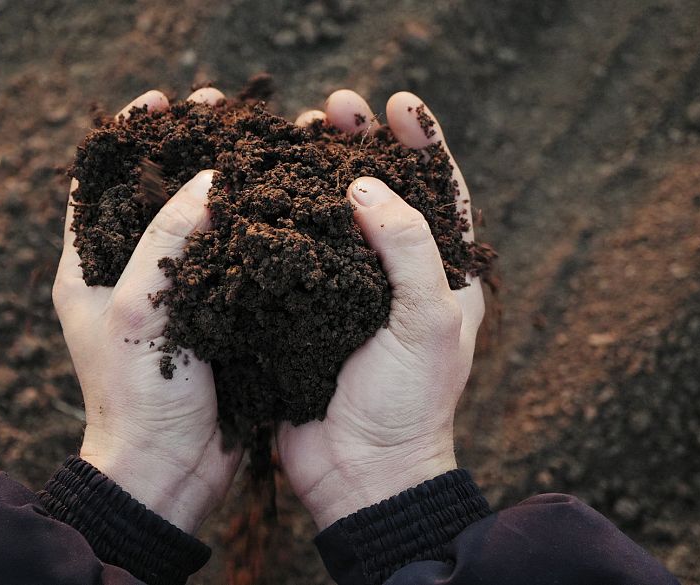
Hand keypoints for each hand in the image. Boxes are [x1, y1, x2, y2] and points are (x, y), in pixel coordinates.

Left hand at [53, 88, 239, 533]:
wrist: (170, 469)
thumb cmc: (136, 394)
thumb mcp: (135, 307)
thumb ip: (165, 238)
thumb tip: (208, 180)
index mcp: (88, 267)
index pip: (100, 183)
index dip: (129, 137)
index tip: (162, 102)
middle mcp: (128, 274)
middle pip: (155, 194)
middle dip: (186, 150)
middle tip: (223, 112)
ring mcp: (173, 294)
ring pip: (196, 223)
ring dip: (223, 185)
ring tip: (257, 146)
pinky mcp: (211, 315)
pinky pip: (229, 259)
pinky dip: (248, 229)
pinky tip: (279, 203)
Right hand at [279, 90, 484, 528]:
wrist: (360, 473)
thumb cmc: (409, 404)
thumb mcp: (428, 323)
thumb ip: (407, 249)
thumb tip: (365, 188)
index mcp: (441, 275)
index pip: (439, 191)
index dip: (422, 143)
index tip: (398, 104)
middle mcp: (394, 276)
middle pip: (380, 192)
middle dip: (360, 145)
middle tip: (334, 107)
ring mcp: (345, 291)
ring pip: (331, 217)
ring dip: (313, 173)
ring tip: (293, 133)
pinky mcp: (304, 310)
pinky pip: (292, 254)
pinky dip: (277, 221)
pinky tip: (257, 191)